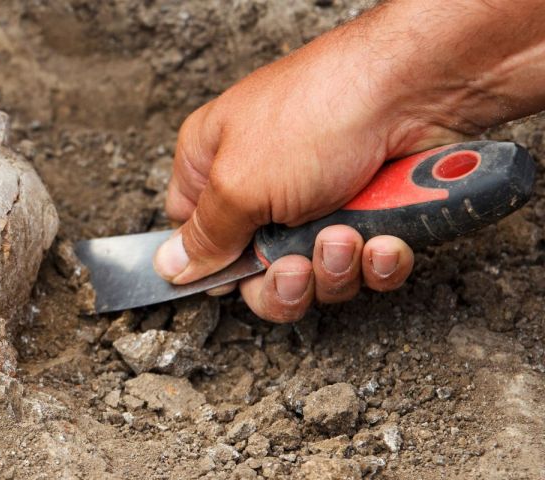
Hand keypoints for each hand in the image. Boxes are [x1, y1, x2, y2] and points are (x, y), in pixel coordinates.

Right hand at [154, 0, 544, 321]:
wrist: (415, 90)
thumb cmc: (318, 113)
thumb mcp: (239, 183)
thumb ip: (204, 235)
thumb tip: (171, 266)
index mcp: (212, 165)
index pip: (192, 234)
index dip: (212, 266)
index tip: (234, 277)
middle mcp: (262, 185)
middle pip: (256, 272)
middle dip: (284, 282)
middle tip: (298, 268)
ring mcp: (319, 201)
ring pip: (316, 276)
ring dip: (334, 268)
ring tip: (347, 235)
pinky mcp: (371, 214)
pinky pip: (365, 268)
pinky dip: (376, 262)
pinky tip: (382, 239)